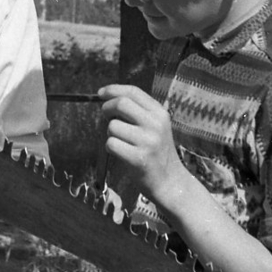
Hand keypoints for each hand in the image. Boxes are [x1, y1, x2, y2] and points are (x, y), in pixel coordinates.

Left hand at [99, 84, 188, 208]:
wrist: (171, 182)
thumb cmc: (157, 152)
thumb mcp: (156, 126)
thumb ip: (138, 111)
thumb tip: (108, 99)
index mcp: (160, 113)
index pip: (133, 91)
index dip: (113, 89)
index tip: (100, 93)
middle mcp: (155, 124)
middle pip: (121, 103)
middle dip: (107, 108)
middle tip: (105, 116)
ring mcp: (148, 141)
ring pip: (112, 126)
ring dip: (110, 134)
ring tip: (122, 142)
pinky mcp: (138, 158)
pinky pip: (111, 144)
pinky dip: (110, 148)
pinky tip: (121, 154)